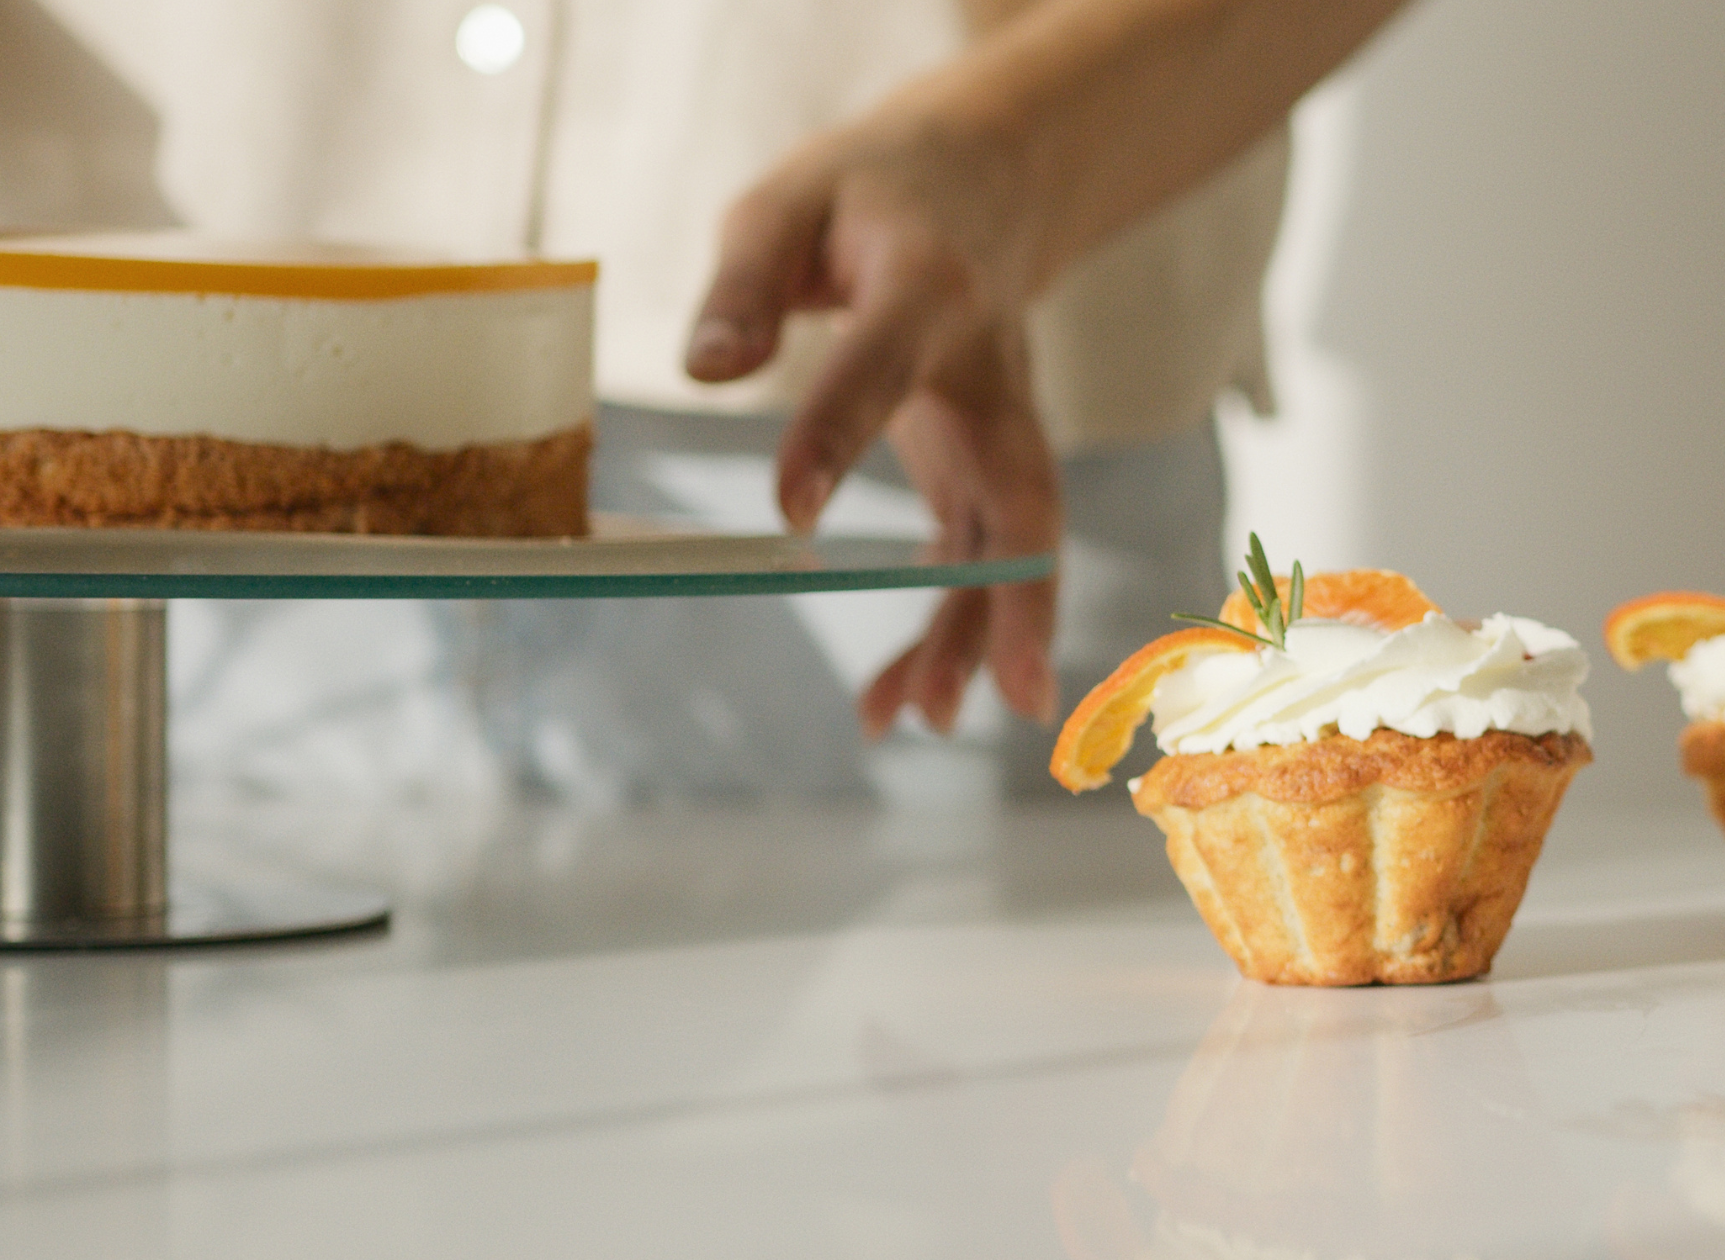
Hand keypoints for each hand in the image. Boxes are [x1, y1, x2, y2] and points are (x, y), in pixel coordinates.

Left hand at [685, 113, 1060, 734]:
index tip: (787, 510)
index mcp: (928, 286)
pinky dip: (948, 630)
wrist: (979, 182)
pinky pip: (977, 558)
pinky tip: (894, 700)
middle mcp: (988, 370)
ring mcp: (998, 426)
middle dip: (1017, 590)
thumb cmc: (865, 196)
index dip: (839, 431)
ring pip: (1008, 544)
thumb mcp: (788, 203)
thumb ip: (747, 282)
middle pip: (1019, 487)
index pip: (883, 363)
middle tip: (1011, 688)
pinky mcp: (981, 467)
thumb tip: (704, 370)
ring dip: (976, 637)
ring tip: (915, 720)